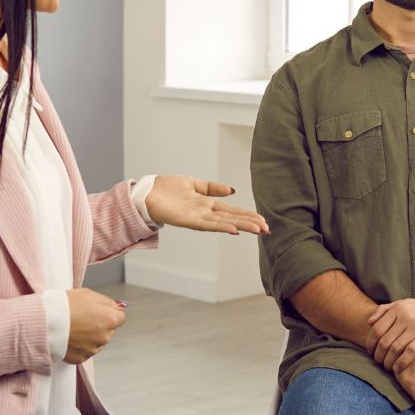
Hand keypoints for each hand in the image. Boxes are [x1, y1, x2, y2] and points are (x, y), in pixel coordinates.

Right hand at [65, 288, 125, 363]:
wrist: (45, 321)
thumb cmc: (64, 306)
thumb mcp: (89, 294)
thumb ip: (107, 302)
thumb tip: (118, 306)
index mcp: (110, 319)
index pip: (119, 318)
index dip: (108, 313)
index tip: (99, 312)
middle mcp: (105, 336)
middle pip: (108, 331)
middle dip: (99, 325)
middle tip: (82, 319)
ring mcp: (93, 349)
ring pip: (96, 342)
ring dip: (89, 337)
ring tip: (73, 328)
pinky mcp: (81, 358)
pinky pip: (84, 352)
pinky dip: (79, 346)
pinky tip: (69, 337)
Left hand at [145, 176, 268, 234]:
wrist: (146, 193)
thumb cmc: (166, 189)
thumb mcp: (194, 184)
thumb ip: (213, 188)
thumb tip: (233, 190)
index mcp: (207, 204)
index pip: (232, 211)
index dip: (248, 215)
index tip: (263, 221)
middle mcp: (205, 213)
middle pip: (232, 218)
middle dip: (250, 223)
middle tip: (267, 230)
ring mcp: (197, 218)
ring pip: (224, 223)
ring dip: (241, 226)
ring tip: (257, 230)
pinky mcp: (188, 220)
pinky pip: (207, 224)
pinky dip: (221, 226)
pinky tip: (233, 228)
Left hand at [368, 297, 414, 371]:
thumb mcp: (405, 304)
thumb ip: (386, 310)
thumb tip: (369, 322)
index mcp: (398, 308)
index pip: (377, 329)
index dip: (370, 344)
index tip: (371, 353)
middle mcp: (406, 316)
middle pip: (385, 341)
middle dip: (378, 356)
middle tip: (378, 363)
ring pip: (396, 348)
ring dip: (388, 361)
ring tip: (387, 367)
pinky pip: (411, 352)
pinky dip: (401, 362)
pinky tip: (398, 368)